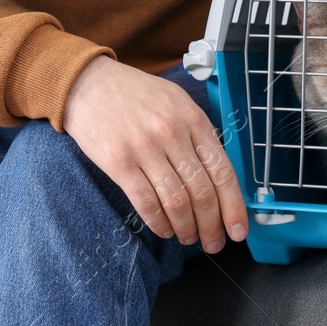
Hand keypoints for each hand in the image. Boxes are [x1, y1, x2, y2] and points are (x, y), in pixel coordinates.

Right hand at [61, 55, 247, 252]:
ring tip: (187, 237)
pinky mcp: (119, 162)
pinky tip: (164, 229)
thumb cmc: (135, 95)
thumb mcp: (176, 102)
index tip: (238, 230)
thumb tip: (219, 178)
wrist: (89, 83)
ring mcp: (145, 148)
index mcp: (193, 119)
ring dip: (186, 229)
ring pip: (177, 202)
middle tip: (213, 242)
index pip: (223, 171)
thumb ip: (198, 134)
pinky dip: (159, 223)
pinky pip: (146, 203)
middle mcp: (173, 133)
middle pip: (203, 193)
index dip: (234, 207)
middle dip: (211, 226)